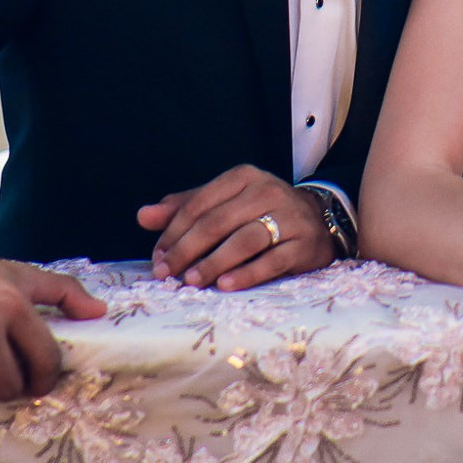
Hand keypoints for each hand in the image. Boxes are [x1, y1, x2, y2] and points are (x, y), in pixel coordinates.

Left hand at [137, 165, 334, 289]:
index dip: (173, 232)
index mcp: (243, 177)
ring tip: (191, 282)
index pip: (199, 204)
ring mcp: (288, 217)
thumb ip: (185, 208)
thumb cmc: (261, 212)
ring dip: (214, 263)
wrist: (319, 220)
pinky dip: (247, 273)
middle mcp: (267, 191)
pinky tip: (225, 286)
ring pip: (245, 239)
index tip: (157, 258)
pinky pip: (273, 260)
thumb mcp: (225, 202)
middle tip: (167, 275)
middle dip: (187, 250)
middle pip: (218, 222)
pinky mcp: (304, 244)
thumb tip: (143, 216)